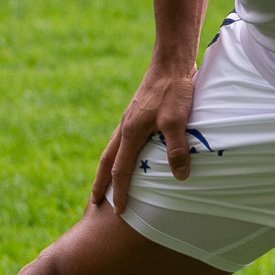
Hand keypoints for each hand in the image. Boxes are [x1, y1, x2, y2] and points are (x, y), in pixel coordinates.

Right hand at [92, 64, 198, 213]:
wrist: (171, 62)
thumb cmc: (174, 90)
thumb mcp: (177, 121)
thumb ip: (177, 149)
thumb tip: (180, 177)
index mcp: (130, 133)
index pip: (121, 170)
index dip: (120, 192)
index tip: (118, 212)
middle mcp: (125, 127)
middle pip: (107, 161)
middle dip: (101, 182)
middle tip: (94, 201)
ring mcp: (130, 119)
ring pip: (113, 149)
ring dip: (108, 168)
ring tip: (107, 182)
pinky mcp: (138, 112)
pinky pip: (122, 139)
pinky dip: (119, 153)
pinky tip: (129, 154)